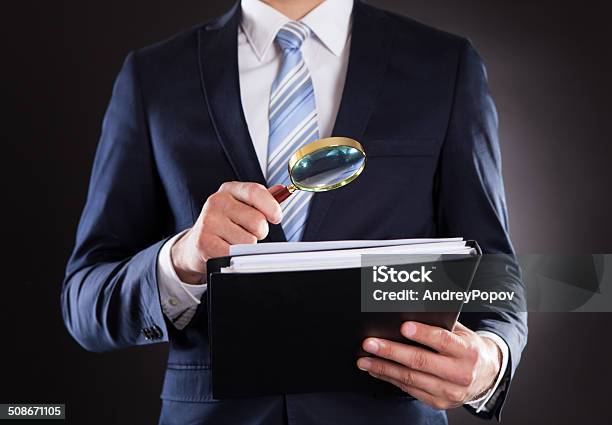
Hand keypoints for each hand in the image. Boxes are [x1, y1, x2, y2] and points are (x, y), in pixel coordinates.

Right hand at [171, 182, 282, 283]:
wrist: (195, 245)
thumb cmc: (224, 224)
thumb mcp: (241, 206)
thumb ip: (262, 199)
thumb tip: (282, 190)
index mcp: (229, 190)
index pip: (255, 192)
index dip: (271, 206)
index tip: (276, 217)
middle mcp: (217, 201)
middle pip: (257, 221)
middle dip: (258, 232)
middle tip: (246, 233)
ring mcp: (209, 221)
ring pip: (249, 241)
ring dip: (247, 246)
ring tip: (233, 241)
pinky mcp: (204, 242)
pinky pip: (236, 254)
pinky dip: (235, 256)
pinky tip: (225, 249)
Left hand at [357, 321, 501, 409]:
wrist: (487, 375)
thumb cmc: (468, 349)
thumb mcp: (462, 333)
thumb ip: (441, 325)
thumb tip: (411, 314)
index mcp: (467, 351)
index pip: (442, 340)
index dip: (422, 333)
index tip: (403, 327)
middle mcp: (459, 373)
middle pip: (420, 361)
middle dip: (391, 351)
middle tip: (370, 344)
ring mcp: (449, 391)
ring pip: (410, 378)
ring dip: (383, 368)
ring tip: (365, 360)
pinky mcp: (439, 402)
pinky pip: (410, 389)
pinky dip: (391, 379)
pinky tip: (378, 371)